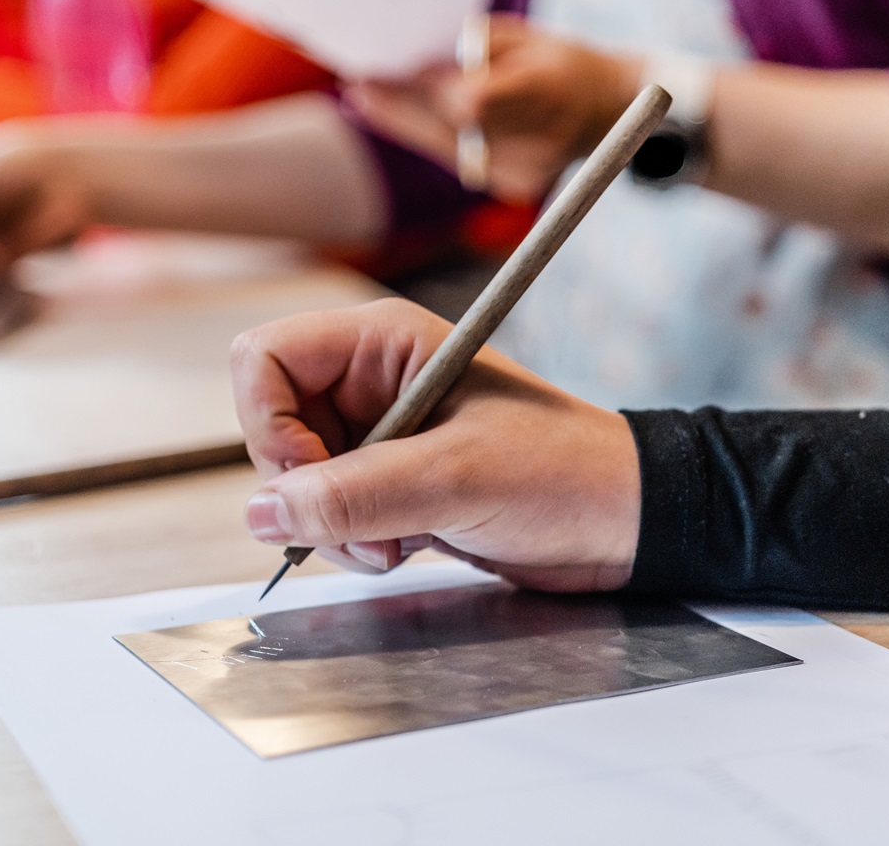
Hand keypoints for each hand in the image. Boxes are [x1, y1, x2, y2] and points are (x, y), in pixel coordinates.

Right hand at [231, 298, 639, 590]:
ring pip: (295, 478)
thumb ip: (354, 494)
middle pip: (271, 425)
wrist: (624, 522)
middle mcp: (371, 380)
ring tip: (396, 544)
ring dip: (331, 525)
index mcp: (382, 342)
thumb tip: (263, 512)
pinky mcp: (390, 479)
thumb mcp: (456, 480)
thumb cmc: (564, 472)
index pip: (265, 359)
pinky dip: (350, 540)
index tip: (309, 479)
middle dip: (304, 490)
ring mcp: (378, 432)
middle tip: (364, 529)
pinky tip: (404, 546)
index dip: (269, 423)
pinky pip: (329, 509)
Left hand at [348, 16, 642, 203]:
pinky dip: (436, 134)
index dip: (429, 87)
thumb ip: (474, 46)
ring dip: (407, 121)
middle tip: (359, 84)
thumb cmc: (560, 59)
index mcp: (547, 89)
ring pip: (450, 145)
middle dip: (403, 103)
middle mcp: (539, 137)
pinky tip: (399, 114)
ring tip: (365, 95)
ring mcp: (528, 168)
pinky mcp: (517, 186)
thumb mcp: (524, 36)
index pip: (473, 99)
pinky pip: (462, 157)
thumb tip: (414, 60)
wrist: (612, 106)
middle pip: (452, 125)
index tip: (392, 69)